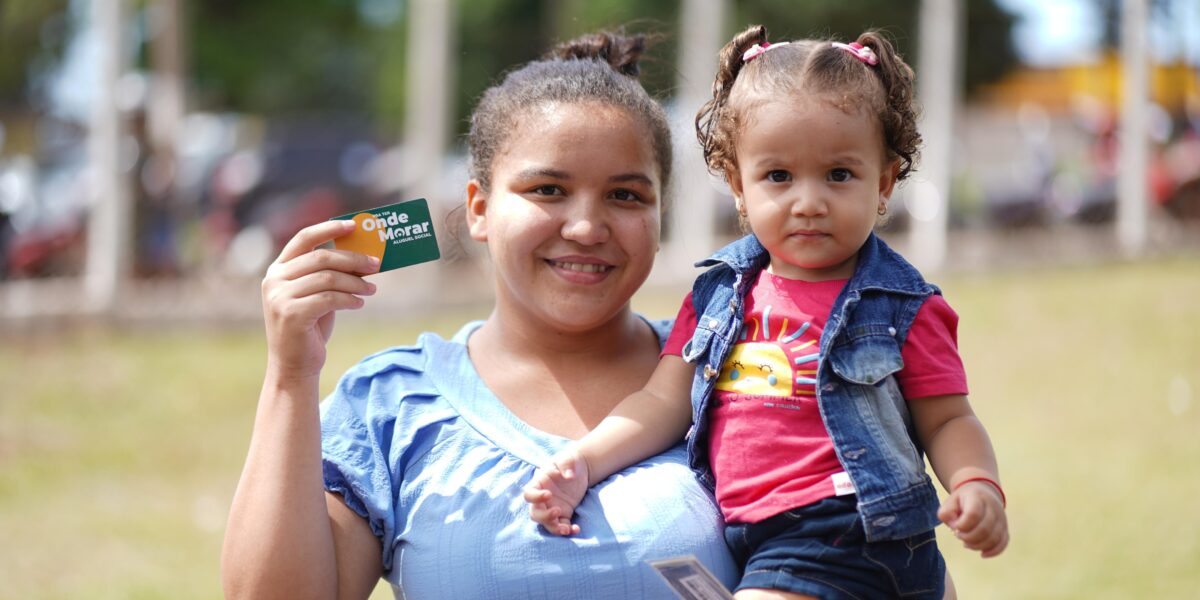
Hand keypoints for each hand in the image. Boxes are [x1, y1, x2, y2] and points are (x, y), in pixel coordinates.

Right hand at [261, 219, 379, 380]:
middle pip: (321, 258)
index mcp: (279, 269)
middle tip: (377, 264)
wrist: (294, 365)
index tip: (354, 225)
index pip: (303, 238)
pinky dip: (349, 299)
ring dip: (356, 282)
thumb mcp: (318, 294)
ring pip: (328, 278)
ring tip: (372, 288)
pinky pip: (329, 298)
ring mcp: (279, 297)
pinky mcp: (290, 314)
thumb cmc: (310, 326)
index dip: (329, 228)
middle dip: (353, 259)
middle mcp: (274, 280)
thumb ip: (331, 274)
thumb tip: (364, 256)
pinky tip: (360, 303)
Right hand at [523, 447, 589, 535]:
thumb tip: (569, 476)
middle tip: (558, 511)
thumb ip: (566, 465)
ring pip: (547, 524)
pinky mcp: (564, 514)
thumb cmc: (568, 462)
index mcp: (538, 485)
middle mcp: (542, 500)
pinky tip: (577, 529)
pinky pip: (562, 526)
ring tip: (566, 529)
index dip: (536, 497)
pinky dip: (568, 530)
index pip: (529, 494)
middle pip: (535, 514)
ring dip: (555, 528)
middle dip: (544, 516)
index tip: (548, 494)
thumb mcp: (567, 459)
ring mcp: (552, 508)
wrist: (579, 469)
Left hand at [938, 480, 1008, 557]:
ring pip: (994, 538)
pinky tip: (982, 554)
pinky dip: (993, 551)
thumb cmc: (962, 501)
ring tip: (966, 543)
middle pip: (985, 529)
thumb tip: (953, 526)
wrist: (982, 493)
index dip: (962, 525)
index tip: (955, 526)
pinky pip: (1003, 543)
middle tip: (958, 535)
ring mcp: (1001, 518)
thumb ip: (946, 513)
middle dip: (968, 537)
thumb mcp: (950, 501)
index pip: (973, 514)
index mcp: (977, 497)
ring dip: (978, 545)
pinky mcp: (1005, 528)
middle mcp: (993, 507)